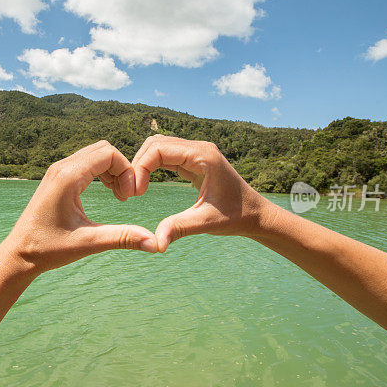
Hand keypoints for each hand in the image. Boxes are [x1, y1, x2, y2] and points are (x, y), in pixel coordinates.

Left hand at [2, 140, 157, 273]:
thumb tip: (155, 242)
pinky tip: (107, 193)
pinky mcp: (57, 177)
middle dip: (121, 168)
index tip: (130, 197)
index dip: (127, 171)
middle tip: (125, 196)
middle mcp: (61, 167)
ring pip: (95, 154)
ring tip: (119, 196)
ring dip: (112, 170)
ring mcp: (57, 170)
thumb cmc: (48, 249)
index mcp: (67, 177)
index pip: (108, 153)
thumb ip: (123, 238)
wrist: (18, 254)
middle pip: (103, 149)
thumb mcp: (88, 243)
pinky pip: (86, 162)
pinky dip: (101, 172)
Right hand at [131, 135, 275, 251]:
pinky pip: (166, 156)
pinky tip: (144, 186)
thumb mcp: (206, 223)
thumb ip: (179, 228)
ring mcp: (196, 153)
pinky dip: (151, 167)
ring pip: (158, 147)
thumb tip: (155, 243)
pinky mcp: (194, 161)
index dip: (140, 168)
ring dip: (142, 164)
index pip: (159, 149)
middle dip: (137, 164)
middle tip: (130, 193)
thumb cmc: (237, 217)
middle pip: (155, 143)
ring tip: (135, 190)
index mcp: (203, 156)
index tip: (134, 194)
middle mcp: (199, 148)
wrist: (256, 215)